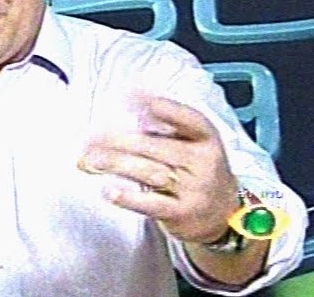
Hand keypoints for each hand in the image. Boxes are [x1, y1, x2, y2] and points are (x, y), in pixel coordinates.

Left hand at [79, 97, 239, 243]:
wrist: (224, 215)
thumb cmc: (197, 170)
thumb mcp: (193, 143)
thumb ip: (166, 126)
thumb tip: (130, 101)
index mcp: (206, 138)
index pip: (187, 118)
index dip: (161, 107)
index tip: (130, 97)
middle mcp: (202, 162)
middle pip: (155, 146)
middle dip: (118, 140)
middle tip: (90, 138)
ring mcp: (194, 189)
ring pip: (148, 172)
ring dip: (115, 164)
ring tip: (89, 161)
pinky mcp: (181, 214)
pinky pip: (152, 204)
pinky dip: (128, 197)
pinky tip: (109, 191)